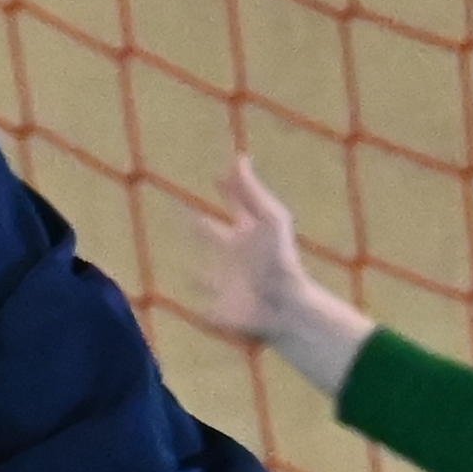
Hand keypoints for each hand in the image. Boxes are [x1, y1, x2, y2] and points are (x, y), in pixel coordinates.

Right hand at [175, 154, 378, 393]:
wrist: (284, 306)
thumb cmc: (279, 259)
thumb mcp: (268, 218)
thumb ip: (250, 191)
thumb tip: (238, 158)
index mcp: (247, 232)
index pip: (236, 204)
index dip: (230, 188)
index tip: (220, 172)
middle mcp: (234, 256)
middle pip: (214, 237)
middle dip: (201, 227)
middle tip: (188, 216)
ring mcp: (226, 283)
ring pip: (207, 276)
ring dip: (199, 276)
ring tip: (189, 274)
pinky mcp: (219, 309)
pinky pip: (204, 309)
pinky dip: (198, 312)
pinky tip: (190, 314)